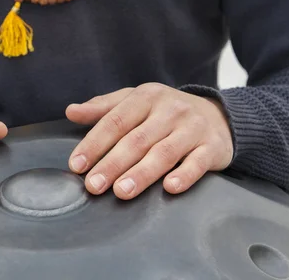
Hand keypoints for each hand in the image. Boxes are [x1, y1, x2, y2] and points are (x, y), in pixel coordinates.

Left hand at [66, 83, 232, 198]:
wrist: (218, 115)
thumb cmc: (164, 111)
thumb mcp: (134, 101)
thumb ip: (103, 108)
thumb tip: (70, 111)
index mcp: (146, 97)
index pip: (115, 121)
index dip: (94, 144)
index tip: (76, 165)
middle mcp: (170, 110)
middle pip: (136, 140)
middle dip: (112, 164)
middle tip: (93, 185)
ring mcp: (192, 128)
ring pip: (164, 152)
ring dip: (141, 173)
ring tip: (122, 191)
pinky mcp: (212, 147)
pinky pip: (198, 163)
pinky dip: (184, 175)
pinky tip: (169, 188)